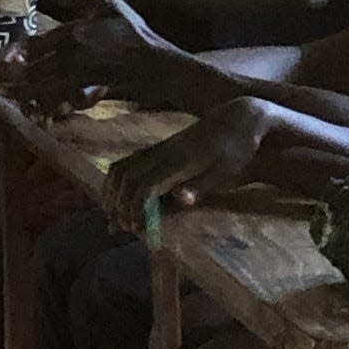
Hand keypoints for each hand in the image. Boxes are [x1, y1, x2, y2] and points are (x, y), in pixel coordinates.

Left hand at [0, 0, 173, 116]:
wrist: (150, 61)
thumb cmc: (130, 29)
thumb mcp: (109, 3)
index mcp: (72, 34)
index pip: (34, 45)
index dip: (14, 52)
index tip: (0, 56)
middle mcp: (69, 58)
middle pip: (32, 70)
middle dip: (11, 76)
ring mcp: (76, 76)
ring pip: (41, 87)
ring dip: (21, 92)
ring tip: (5, 95)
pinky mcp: (84, 89)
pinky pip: (58, 98)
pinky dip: (44, 104)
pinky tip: (34, 109)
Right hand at [102, 96, 275, 233]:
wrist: (236, 120)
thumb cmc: (235, 149)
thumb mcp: (226, 170)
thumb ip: (200, 185)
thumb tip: (180, 199)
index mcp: (179, 161)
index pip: (146, 185)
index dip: (137, 209)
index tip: (137, 229)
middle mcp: (162, 153)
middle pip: (127, 178)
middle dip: (119, 205)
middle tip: (122, 228)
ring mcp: (157, 149)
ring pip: (121, 168)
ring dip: (112, 194)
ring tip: (114, 218)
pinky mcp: (157, 149)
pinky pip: (126, 163)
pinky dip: (115, 182)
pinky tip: (116, 199)